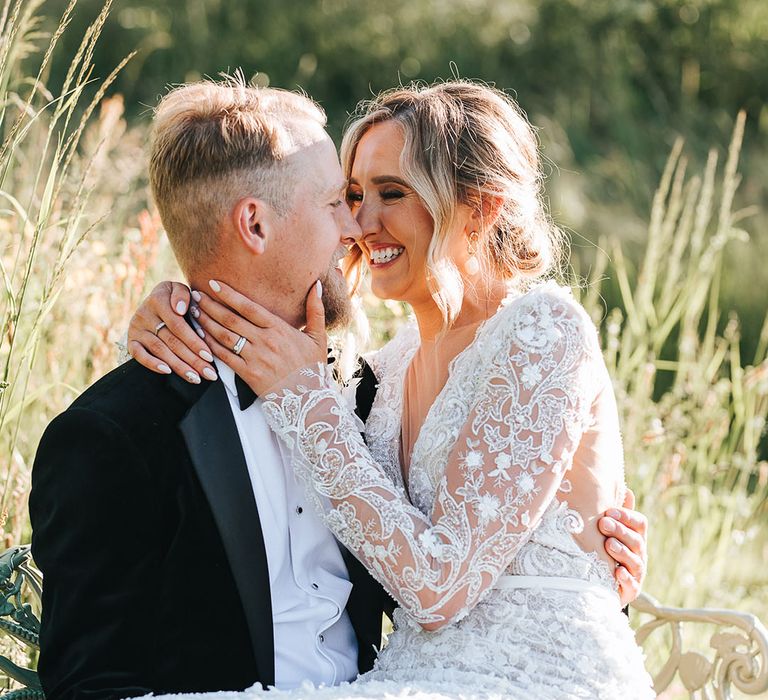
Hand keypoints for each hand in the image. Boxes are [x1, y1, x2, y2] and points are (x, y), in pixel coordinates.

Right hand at [127, 281, 217, 383]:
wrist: (154, 301)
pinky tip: (167, 372)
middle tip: (209, 374)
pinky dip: (152, 364)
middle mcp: (144, 314)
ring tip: (196, 378)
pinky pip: (139, 355)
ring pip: (159, 350)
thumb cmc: (175, 298)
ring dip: (179, 366)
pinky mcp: (131, 340)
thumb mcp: (179, 289)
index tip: (209, 355)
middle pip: (171, 341)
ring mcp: (136, 329)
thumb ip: (183, 295)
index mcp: (158, 299)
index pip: (178, 325)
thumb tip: (180, 308)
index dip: (194, 341)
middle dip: (192, 360)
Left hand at [195, 279, 326, 394]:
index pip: (249, 307)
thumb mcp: (318, 337)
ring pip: (224, 336)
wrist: (308, 399)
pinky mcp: (248, 374)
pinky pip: (224, 357)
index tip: (214, 284)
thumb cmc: (312, 367)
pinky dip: (210, 346)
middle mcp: (265, 341)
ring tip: (194, 312)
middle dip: (211, 305)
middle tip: (196, 294)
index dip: (229, 294)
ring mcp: (255, 358)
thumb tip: (317, 285)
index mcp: (279, 329)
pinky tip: (200, 337)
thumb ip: (315, 310)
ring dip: (206, 323)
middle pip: (231, 319)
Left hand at [598, 488, 647, 606]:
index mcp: (636, 537)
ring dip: (622, 552)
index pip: (640, 523)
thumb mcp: (612, 531)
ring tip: (609, 545)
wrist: (604, 585)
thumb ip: (619, 513)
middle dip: (620, 531)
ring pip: (635, 561)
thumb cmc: (608, 551)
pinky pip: (631, 585)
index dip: (627, 516)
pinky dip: (625, 578)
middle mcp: (640, 554)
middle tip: (603, 524)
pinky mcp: (630, 590)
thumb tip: (627, 489)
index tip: (609, 511)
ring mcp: (637, 573)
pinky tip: (617, 571)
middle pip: (636, 540)